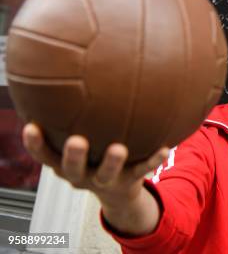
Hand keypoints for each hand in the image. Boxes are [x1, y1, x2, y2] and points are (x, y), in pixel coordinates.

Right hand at [22, 123, 167, 234]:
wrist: (118, 190)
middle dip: (73, 157)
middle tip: (77, 141)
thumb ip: (76, 115)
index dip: (35, 144)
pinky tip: (164, 149)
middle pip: (72, 169)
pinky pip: (142, 170)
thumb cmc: (94, 154)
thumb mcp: (81, 137)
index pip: (44, 156)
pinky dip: (153, 160)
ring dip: (112, 162)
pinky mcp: (129, 180)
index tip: (32, 127)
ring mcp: (105, 179)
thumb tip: (79, 69)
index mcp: (64, 164)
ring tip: (118, 149)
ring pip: (106, 175)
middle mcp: (81, 174)